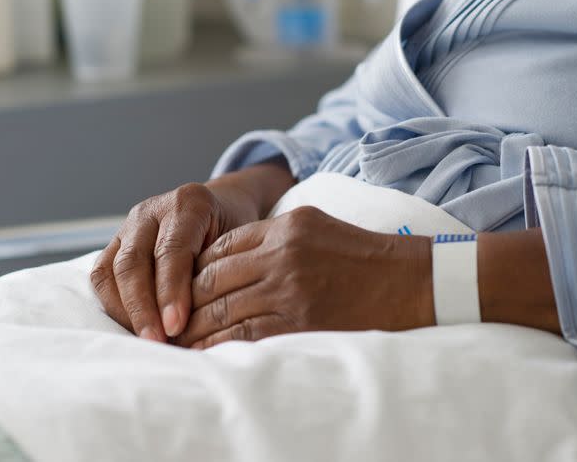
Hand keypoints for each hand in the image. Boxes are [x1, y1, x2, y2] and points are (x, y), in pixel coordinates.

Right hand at [90, 163, 294, 341]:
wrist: (224, 205)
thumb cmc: (235, 231)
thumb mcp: (239, 243)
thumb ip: (220, 273)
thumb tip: (205, 325)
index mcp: (188, 204)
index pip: (172, 250)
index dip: (171, 291)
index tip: (176, 326)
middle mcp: (152, 211)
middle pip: (134, 261)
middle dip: (143, 307)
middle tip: (158, 342)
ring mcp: (128, 226)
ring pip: (111, 270)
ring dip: (125, 310)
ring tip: (146, 341)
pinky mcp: (115, 243)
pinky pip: (102, 276)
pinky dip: (115, 305)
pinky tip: (135, 328)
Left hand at [175, 206, 434, 348]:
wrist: (410, 281)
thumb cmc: (361, 253)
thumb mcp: (314, 224)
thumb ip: (269, 235)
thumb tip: (225, 256)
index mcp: (284, 228)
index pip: (220, 248)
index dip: (193, 270)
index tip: (180, 287)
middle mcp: (282, 255)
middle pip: (214, 279)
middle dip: (185, 301)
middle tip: (166, 317)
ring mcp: (291, 290)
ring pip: (224, 309)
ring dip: (196, 327)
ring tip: (178, 339)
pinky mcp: (301, 322)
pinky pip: (247, 335)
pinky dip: (220, 345)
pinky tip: (206, 352)